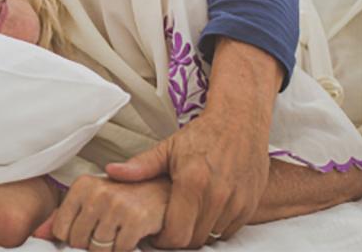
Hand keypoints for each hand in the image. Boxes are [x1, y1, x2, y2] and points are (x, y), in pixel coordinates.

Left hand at [32, 175, 169, 250]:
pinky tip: (130, 236)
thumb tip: (37, 235)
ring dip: (108, 248)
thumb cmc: (119, 197)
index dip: (71, 238)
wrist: (160, 192)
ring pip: (98, 249)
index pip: (60, 229)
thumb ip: (61, 217)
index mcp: (81, 186)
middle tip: (105, 232)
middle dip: (90, 244)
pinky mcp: (136, 219)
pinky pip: (120, 250)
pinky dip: (124, 249)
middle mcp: (97, 192)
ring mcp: (117, 205)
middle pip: (78, 241)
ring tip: (117, 233)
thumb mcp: (88, 200)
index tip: (86, 231)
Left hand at [104, 37, 281, 248]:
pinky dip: (216, 226)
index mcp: (193, 183)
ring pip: (211, 236)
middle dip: (178, 238)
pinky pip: (229, 230)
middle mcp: (218, 196)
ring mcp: (237, 202)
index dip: (162, 240)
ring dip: (197, 232)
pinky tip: (205, 212)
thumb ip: (141, 166)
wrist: (240, 121)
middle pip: (193, 240)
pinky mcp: (250, 204)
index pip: (176, 234)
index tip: (155, 234)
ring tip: (185, 217)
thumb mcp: (168, 148)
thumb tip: (111, 172)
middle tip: (168, 226)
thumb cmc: (203, 134)